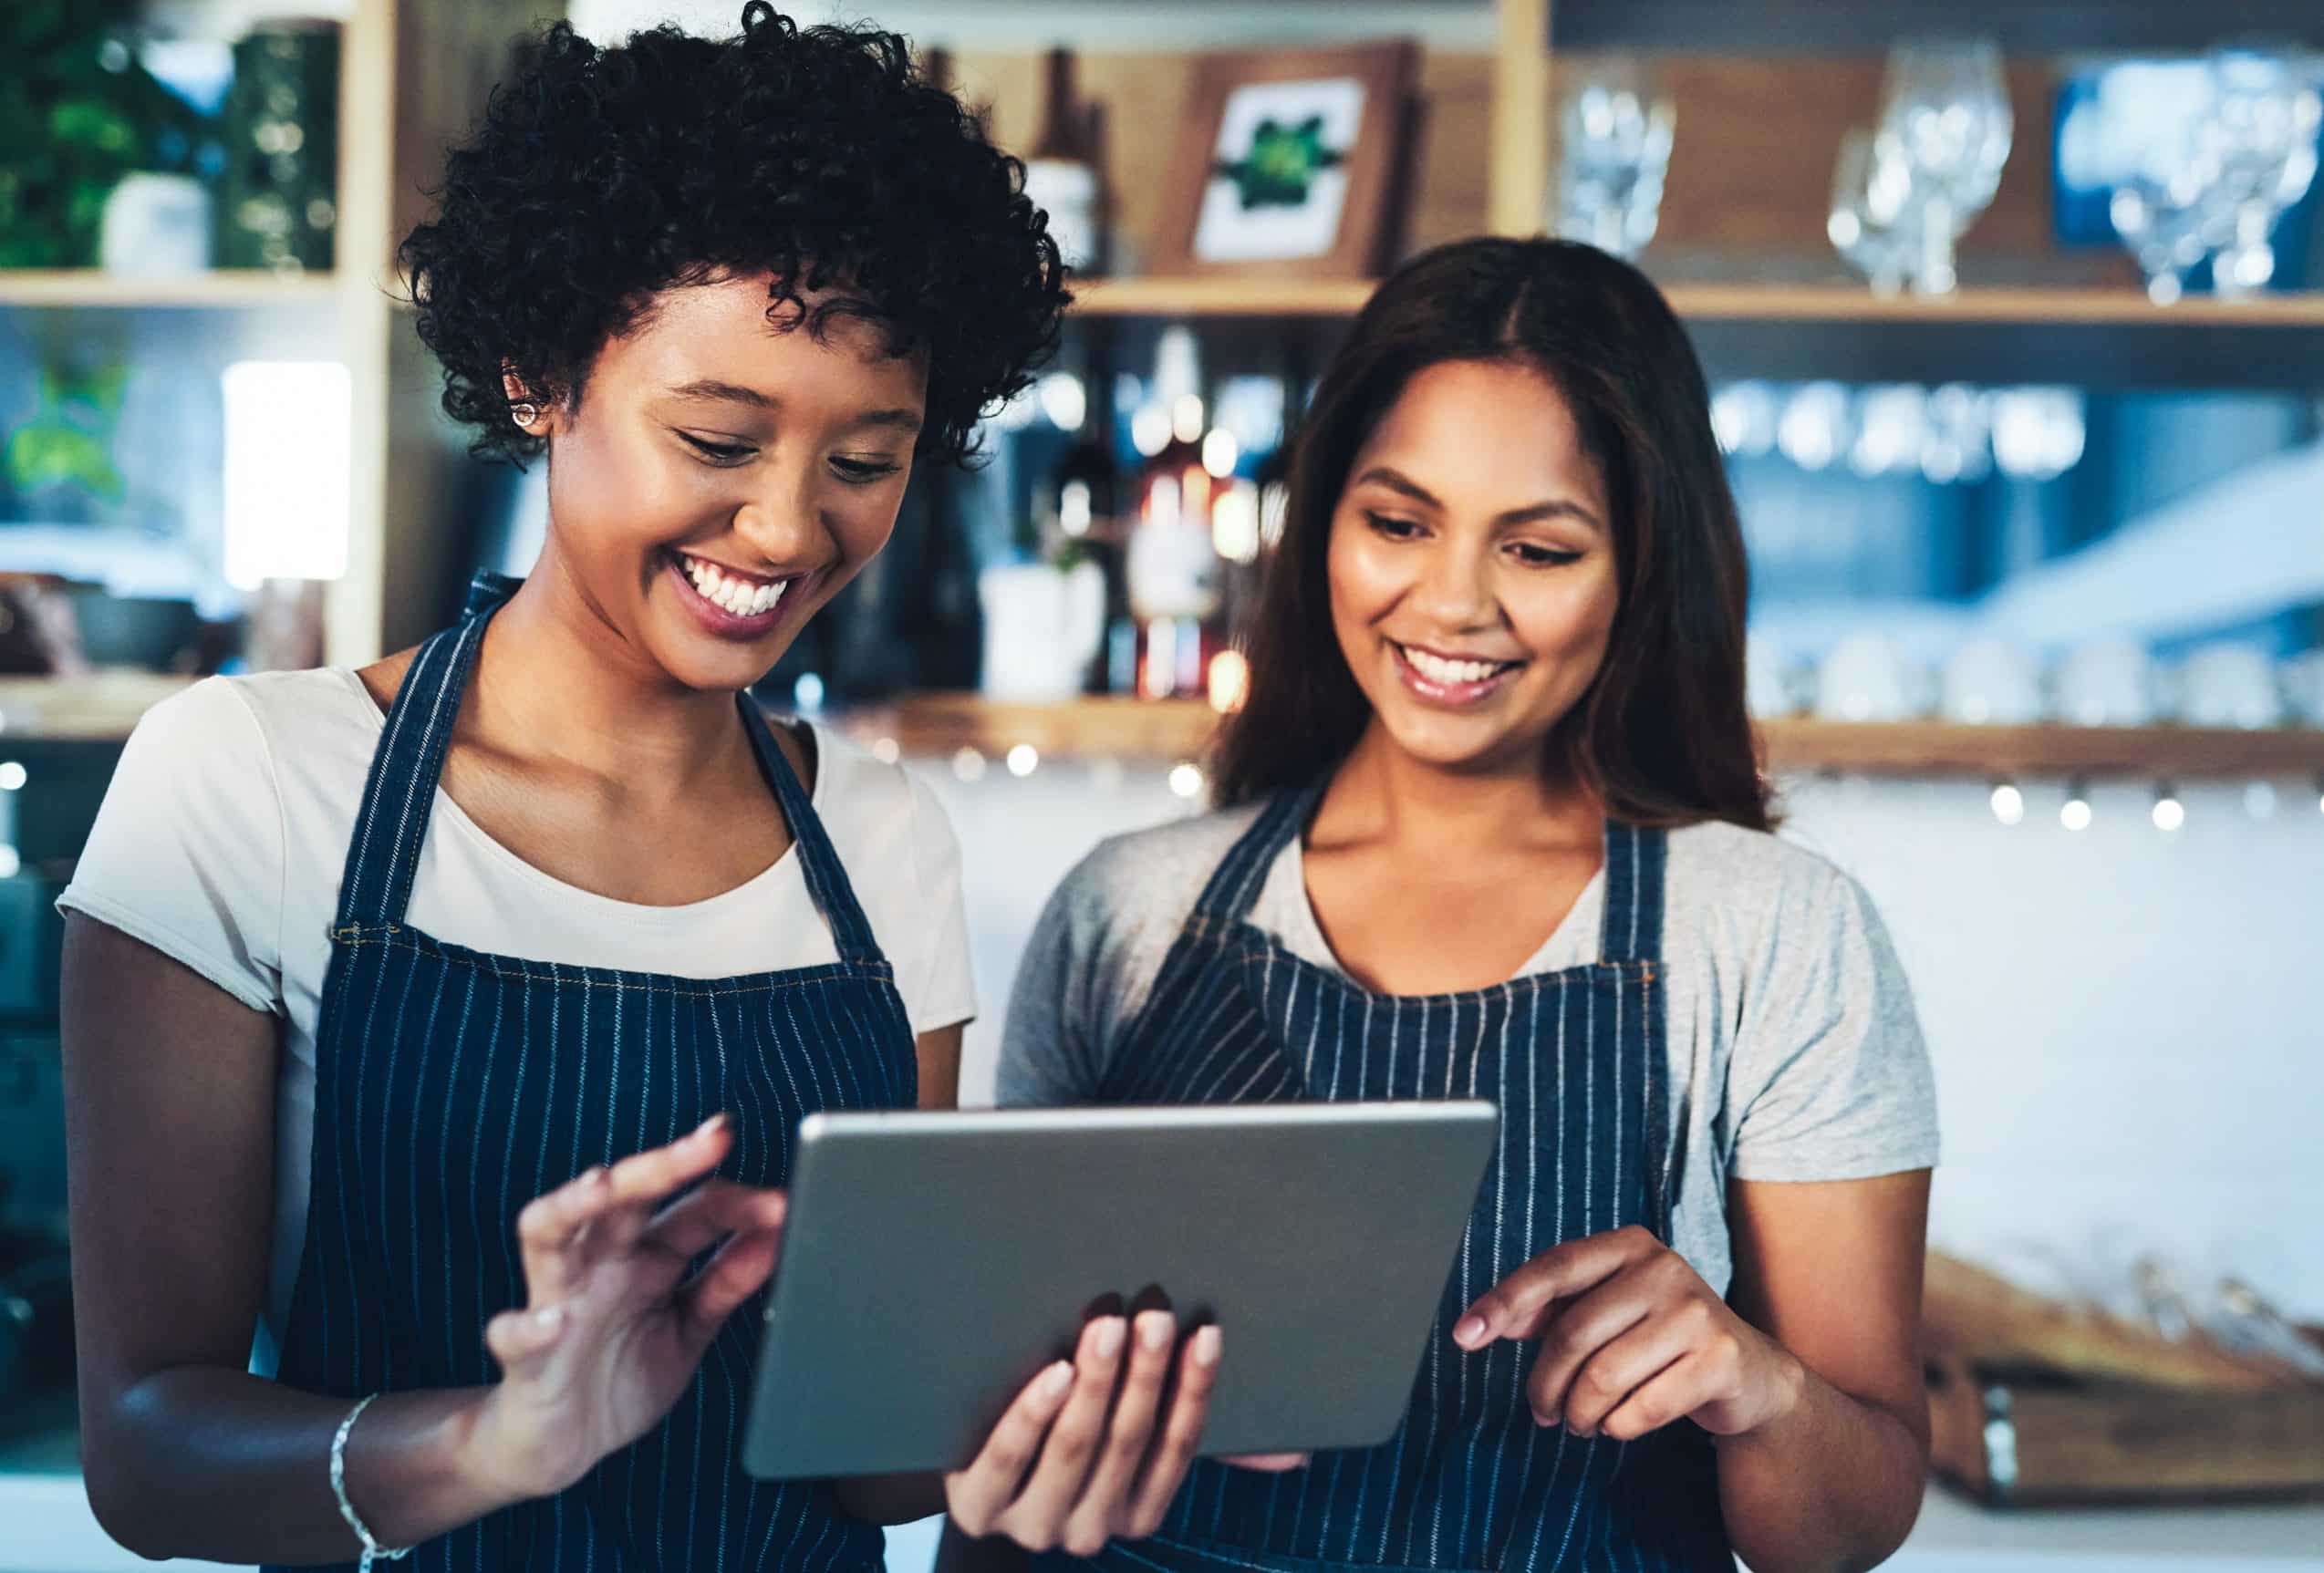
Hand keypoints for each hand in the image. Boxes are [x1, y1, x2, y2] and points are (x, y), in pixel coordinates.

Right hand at [467, 1114, 786, 1498]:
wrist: (560, 1447)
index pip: (691, 1208)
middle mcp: (598, 1264)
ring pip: (548, 1232)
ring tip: (602, 1185)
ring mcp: (555, 1302)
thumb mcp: (688, 1327)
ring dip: (572, 1203)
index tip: (782, 1202)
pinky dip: (528, 1326)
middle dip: (664, 1164)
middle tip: (713, 1140)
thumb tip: (777, 1236)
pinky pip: (513, 1333)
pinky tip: (552, 1321)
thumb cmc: (620, 1373)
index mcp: (644, 1255)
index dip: (737, 1200)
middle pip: (622, 1196)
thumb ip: (725, 1282)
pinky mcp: (525, 1357)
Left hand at [945, 1310, 1234, 1557]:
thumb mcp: (1127, 1443)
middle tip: (1154, 1313)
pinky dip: (1034, 1414)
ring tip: (1106, 1324)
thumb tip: (1296, 1455)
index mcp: (1135, 1513)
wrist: (961, 1468)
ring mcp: (1031, 1522)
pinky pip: (1009, 1459)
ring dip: (1098, 1383)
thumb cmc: (1063, 1436)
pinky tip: (1053, 1372)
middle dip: (1145, 1374)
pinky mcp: (976, 1507)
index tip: (1206, 1332)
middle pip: (1127, 1442)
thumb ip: (1192, 1433)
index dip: (1195, 1390)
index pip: (1178, 1448)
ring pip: (1075, 1448)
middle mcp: (1089, 1528)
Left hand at [1453, 1224, 1804, 1441]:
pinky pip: (1642, 1408)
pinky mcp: (1720, 1357)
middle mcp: (1664, 1267)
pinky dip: (1618, 1426)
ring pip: (1603, 1376)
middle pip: (1573, 1333)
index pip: (1553, 1269)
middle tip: (1542, 1412)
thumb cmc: (1658, 1338)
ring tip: (1579, 1422)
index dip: (1504, 1302)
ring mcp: (1696, 1311)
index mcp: (1628, 1245)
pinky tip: (1618, 1425)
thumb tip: (1491, 1323)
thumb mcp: (1607, 1311)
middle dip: (1546, 1384)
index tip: (1464, 1336)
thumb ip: (1551, 1310)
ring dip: (1580, 1413)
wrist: (1748, 1374)